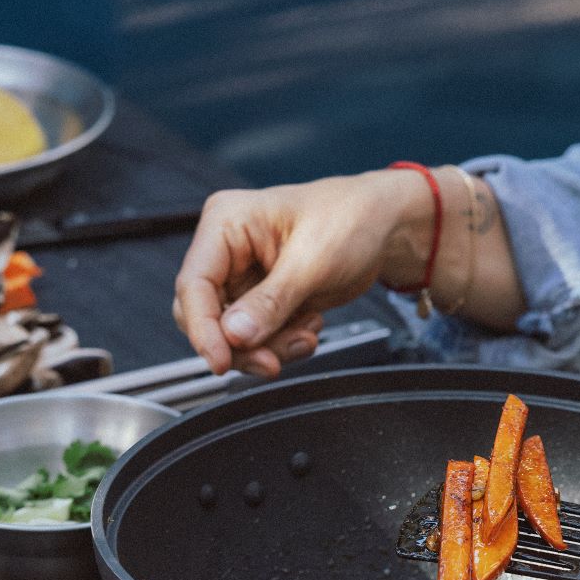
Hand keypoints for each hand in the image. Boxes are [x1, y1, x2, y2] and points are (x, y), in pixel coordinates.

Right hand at [173, 170, 434, 376]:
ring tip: (305, 336)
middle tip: (273, 359)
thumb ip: (271, 302)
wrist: (386, 225)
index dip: (203, 329)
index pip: (194, 284)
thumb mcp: (313, 262)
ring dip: (268, 347)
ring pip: (231, 334)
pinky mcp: (261, 298)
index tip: (221, 361)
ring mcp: (242, 276)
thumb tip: (234, 334)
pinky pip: (255, 337)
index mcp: (226, 222)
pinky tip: (308, 327)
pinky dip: (280, 344)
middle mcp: (226, 250)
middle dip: (242, 345)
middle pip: (206, 316)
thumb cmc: (353, 218)